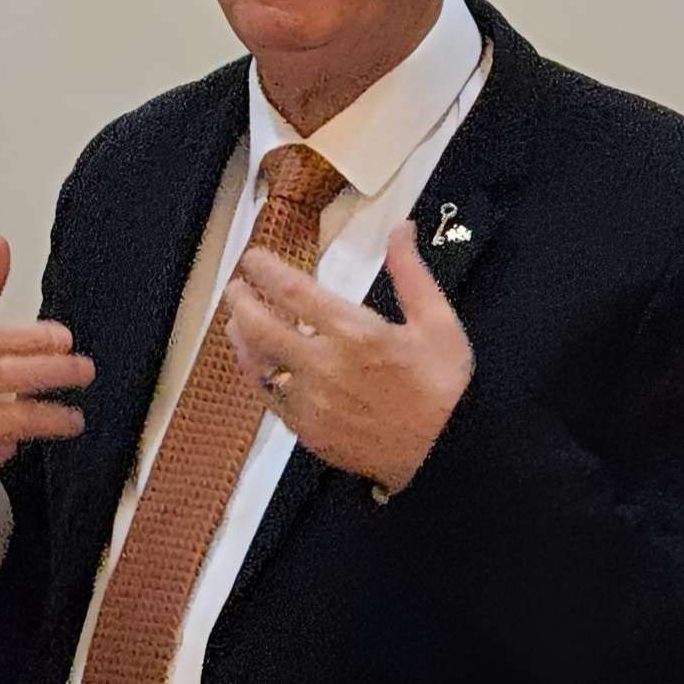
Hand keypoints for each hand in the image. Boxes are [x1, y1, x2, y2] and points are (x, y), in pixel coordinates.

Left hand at [223, 222, 472, 494]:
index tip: (253, 259)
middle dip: (240, 301)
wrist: (447, 454)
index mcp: (355, 333)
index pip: (292, 291)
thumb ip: (411, 273)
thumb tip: (401, 229)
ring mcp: (310, 402)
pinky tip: (260, 363)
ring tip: (238, 321)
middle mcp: (324, 366)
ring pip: (257, 365)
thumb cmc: (445, 387)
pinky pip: (269, 397)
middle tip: (236, 288)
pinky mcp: (307, 431)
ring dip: (242, 339)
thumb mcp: (438, 322)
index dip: (264, 270)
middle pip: (259, 326)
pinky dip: (259, 375)